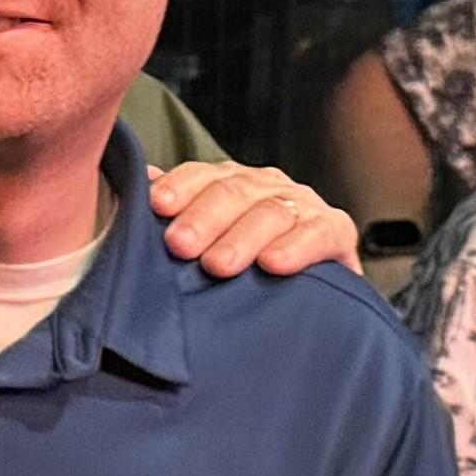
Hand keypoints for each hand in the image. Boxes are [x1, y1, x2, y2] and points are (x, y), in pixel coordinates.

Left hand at [144, 154, 360, 278]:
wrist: (311, 300)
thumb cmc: (243, 268)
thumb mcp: (206, 244)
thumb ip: (175, 218)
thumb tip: (139, 187)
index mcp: (230, 183)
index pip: (200, 176)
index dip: (179, 187)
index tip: (157, 206)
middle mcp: (266, 186)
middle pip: (233, 191)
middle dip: (203, 218)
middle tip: (179, 245)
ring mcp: (303, 205)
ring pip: (271, 212)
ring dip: (242, 238)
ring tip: (217, 265)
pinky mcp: (337, 231)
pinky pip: (319, 233)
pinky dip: (297, 247)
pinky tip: (274, 264)